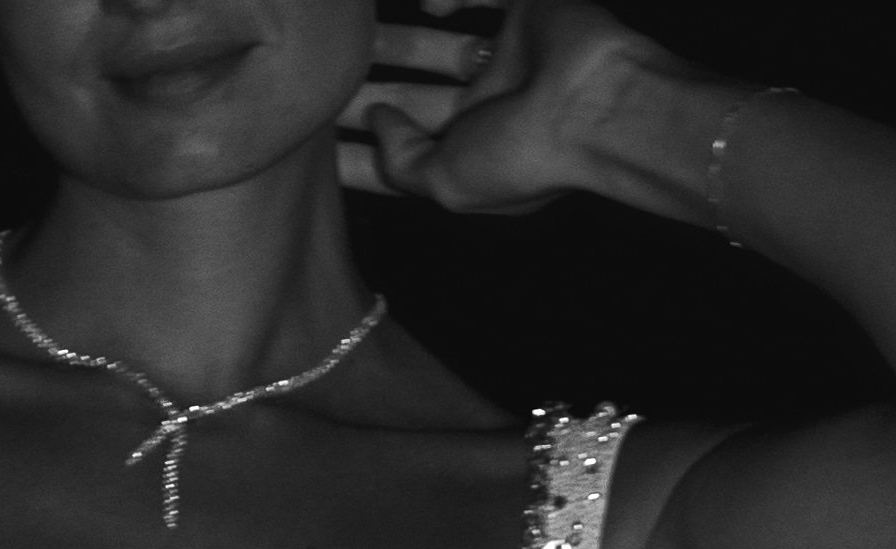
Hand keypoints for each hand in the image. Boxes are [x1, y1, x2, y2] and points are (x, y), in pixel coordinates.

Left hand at [337, 0, 653, 215]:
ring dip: (394, 39)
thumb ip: (400, 162)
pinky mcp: (527, 8)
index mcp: (470, 154)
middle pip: (410, 91)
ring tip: (353, 29)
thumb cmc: (523, 158)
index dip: (354, 152)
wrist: (592, 105)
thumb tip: (376, 123)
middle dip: (365, 86)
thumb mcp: (445, 184)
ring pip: (436, 42)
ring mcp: (508, 55)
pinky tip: (435, 5)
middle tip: (319, 76)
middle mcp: (486, 106)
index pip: (400, 153)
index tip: (303, 144)